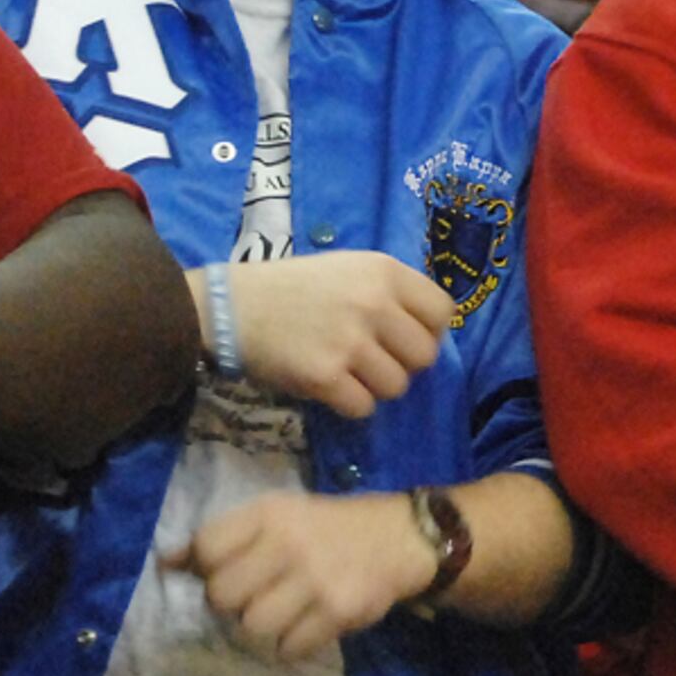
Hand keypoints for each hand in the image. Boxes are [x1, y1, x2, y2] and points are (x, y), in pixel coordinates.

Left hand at [168, 489, 433, 659]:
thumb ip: (222, 539)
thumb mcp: (274, 517)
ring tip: (284, 610)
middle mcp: (287, 542)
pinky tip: (307, 623)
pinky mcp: (337, 611)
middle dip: (233, 602)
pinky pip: (288, 648)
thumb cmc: (323, 528)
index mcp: (268, 514)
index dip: (209, 567)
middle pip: (222, 596)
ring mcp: (313, 579)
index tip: (228, 569)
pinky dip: (292, 644)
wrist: (397, 538)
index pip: (207, 548)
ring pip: (253, 626)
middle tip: (257, 594)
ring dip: (263, 626)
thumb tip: (166, 564)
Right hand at [223, 251, 456, 418]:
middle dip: (402, 364)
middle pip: (424, 356)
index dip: (427, 330)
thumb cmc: (293, 287)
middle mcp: (374, 303)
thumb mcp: (349, 268)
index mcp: (384, 271)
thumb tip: (428, 331)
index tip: (403, 337)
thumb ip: (390, 292)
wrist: (233, 306)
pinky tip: (329, 385)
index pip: (442, 312)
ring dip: (374, 386)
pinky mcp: (326, 376)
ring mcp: (351, 342)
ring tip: (346, 371)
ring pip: (397, 386)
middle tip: (372, 359)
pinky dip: (349, 404)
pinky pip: (364, 407)